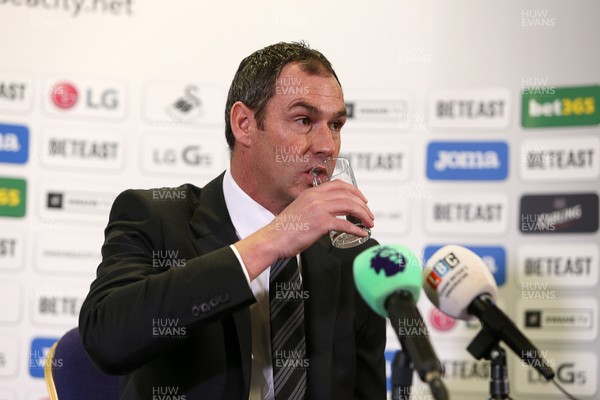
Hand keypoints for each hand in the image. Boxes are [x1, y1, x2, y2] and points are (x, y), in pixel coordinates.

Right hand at [235, 180, 373, 279]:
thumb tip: (329, 216)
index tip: (362, 199)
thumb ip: (314, 208)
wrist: (272, 240)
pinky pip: (345, 224)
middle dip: (363, 204)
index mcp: (310, 192)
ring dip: (363, 215)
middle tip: (369, 214)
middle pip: (348, 194)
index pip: (338, 185)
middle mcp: (316, 197)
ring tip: (369, 223)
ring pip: (350, 206)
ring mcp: (319, 209)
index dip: (354, 190)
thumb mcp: (299, 210)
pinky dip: (357, 229)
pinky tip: (362, 233)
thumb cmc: (284, 230)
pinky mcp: (321, 223)